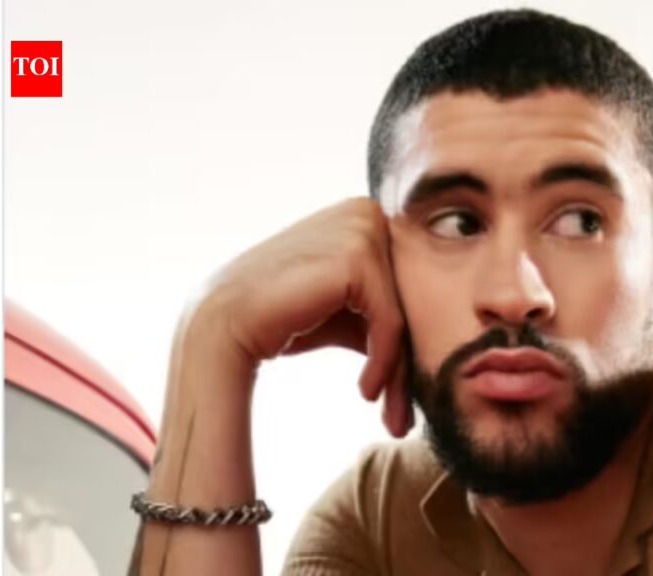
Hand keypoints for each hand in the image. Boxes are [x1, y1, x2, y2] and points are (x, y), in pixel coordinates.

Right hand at [191, 197, 411, 436]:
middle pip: (409, 300)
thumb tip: (428, 339)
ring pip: (403, 315)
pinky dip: (384, 362)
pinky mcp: (358, 257)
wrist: (225, 325)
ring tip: (390, 415)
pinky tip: (366, 390)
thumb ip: (383, 311)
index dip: (404, 342)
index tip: (399, 395)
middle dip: (406, 363)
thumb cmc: (282, 319)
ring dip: (397, 372)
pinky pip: (390, 322)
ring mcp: (363, 228)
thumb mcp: (345, 312)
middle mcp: (368, 212)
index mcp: (366, 216)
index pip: (404, 286)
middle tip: (401, 417)